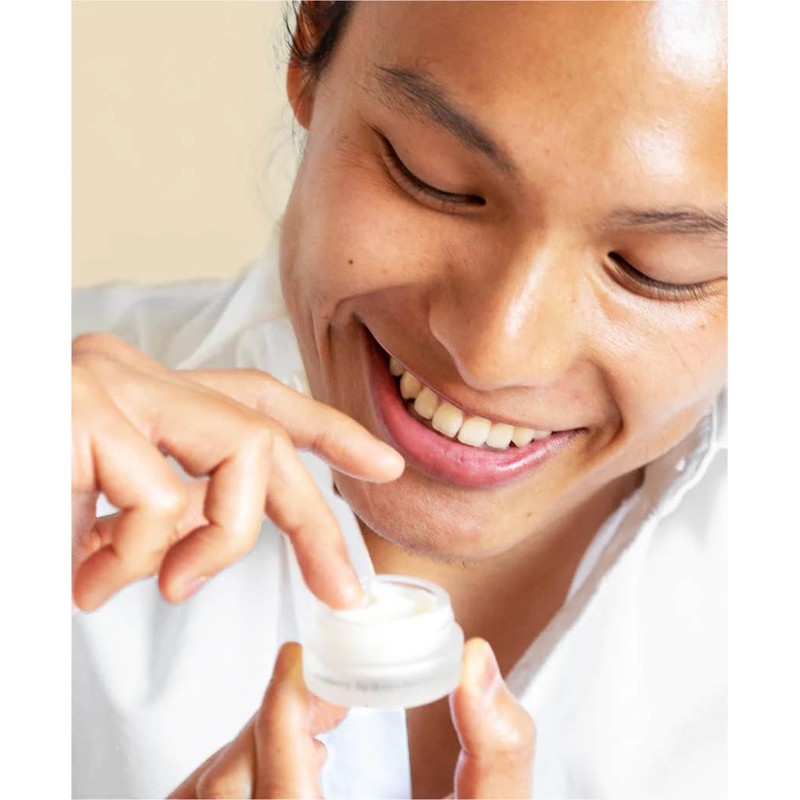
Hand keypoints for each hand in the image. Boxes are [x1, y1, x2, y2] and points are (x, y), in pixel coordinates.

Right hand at [72, 332, 403, 610]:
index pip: (258, 396)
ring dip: (216, 546)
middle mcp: (134, 373)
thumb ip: (165, 510)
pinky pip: (161, 503)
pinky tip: (87, 583)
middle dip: (316, 519)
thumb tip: (199, 548)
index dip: (329, 430)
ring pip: (244, 455)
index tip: (383, 465)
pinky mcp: (84, 410)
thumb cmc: (14, 498)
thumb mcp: (102, 506)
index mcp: (146, 392)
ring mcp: (113, 383)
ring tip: (166, 588)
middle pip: (268, 432)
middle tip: (341, 588)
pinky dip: (136, 560)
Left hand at [168, 639, 535, 798]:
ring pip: (215, 798)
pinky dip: (242, 778)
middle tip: (321, 688)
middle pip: (231, 789)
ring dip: (249, 746)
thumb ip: (496, 752)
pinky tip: (289, 766)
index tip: (298, 658)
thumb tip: (475, 664)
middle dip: (268, 718)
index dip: (281, 706)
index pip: (280, 788)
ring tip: (307, 724)